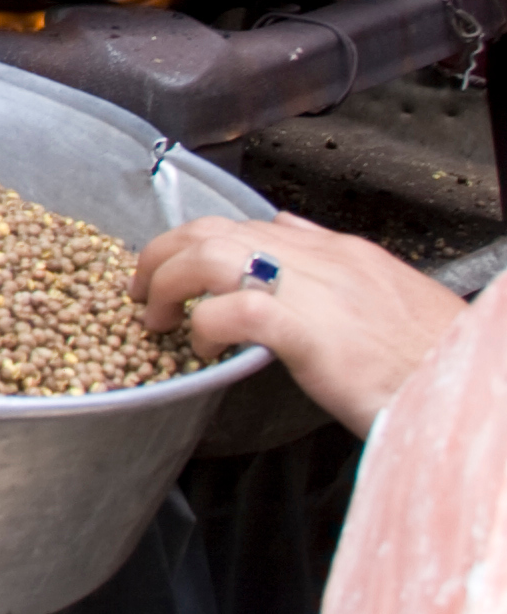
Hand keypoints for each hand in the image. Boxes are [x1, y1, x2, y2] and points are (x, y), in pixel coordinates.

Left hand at [134, 211, 468, 433]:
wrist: (471, 390)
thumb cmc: (430, 358)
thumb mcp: (383, 297)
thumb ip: (331, 267)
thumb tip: (284, 236)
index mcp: (339, 252)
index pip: (248, 224)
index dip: (198, 240)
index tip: (173, 264)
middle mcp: (323, 261)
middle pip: (216, 229)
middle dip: (164, 252)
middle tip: (143, 287)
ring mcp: (318, 292)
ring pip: (213, 254)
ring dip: (169, 282)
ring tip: (156, 315)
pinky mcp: (314, 333)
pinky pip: (237, 310)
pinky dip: (205, 323)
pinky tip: (199, 348)